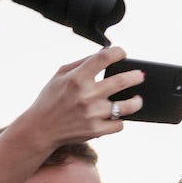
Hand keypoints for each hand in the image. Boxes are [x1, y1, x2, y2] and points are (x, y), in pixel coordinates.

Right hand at [15, 46, 143, 149]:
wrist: (40, 129)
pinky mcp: (96, 130)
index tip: (123, 53)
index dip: (118, 52)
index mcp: (77, 78)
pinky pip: (119, 124)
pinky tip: (117, 116)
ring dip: (137, 101)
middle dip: (136, 76)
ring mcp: (93, 114)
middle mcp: (87, 95)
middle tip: (141, 75)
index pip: (104, 58)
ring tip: (138, 99)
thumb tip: (106, 51)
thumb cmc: (51, 98)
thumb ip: (82, 62)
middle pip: (122, 81)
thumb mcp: (60, 75)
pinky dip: (119, 120)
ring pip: (128, 106)